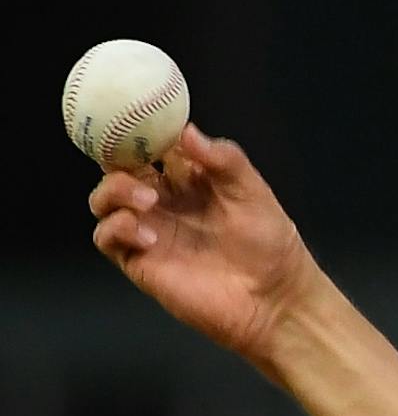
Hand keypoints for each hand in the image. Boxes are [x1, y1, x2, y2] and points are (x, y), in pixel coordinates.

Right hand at [87, 123, 319, 363]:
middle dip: (117, 158)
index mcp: (186, 178)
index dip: (136, 130)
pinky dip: (117, 228)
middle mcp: (162, 201)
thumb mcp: (252, 190)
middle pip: (117, 168)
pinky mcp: (141, 261)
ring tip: (148, 202)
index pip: (148, 145)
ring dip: (115, 191)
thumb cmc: (270, 243)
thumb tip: (186, 129)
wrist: (275, 298)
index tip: (134, 118)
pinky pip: (107, 237)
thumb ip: (223, 159)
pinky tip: (147, 235)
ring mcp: (149, 230)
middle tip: (137, 162)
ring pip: (104, 199)